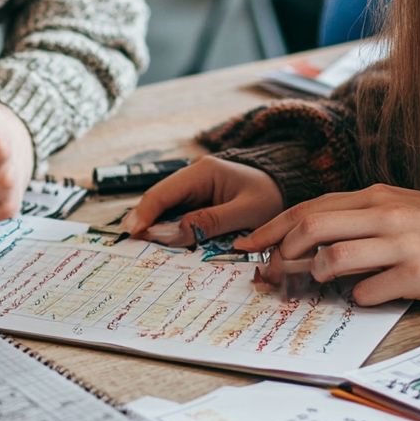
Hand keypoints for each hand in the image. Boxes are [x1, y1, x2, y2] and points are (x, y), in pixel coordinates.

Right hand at [121, 156, 284, 244]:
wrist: (290, 188)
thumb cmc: (271, 197)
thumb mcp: (246, 211)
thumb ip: (212, 222)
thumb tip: (175, 234)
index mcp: (203, 172)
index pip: (163, 192)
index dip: (144, 213)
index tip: (132, 233)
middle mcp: (194, 177)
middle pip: (159, 201)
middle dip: (144, 222)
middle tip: (130, 246)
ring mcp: (195, 190)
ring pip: (166, 210)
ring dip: (155, 228)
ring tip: (140, 248)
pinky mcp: (200, 202)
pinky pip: (178, 216)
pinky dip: (169, 230)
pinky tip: (161, 245)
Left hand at [233, 184, 419, 305]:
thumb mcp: (402, 209)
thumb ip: (360, 219)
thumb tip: (313, 242)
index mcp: (377, 196)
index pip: (309, 208)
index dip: (271, 228)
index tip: (245, 245)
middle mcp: (383, 214)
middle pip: (310, 227)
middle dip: (277, 253)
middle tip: (265, 274)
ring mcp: (400, 244)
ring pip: (331, 257)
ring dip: (313, 275)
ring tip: (318, 284)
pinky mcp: (418, 274)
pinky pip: (367, 291)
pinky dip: (356, 297)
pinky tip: (364, 297)